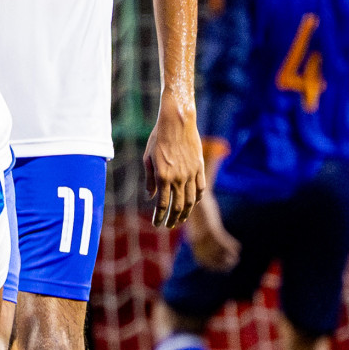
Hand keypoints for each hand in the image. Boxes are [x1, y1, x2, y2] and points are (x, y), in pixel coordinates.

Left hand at [142, 98, 204, 227]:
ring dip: (186, 213)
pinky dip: (197, 198)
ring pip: (191, 200)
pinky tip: (193, 203)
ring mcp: (191, 173)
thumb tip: (150, 197)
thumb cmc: (157, 139)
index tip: (156, 225)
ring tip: (180, 220)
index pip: (161, 205)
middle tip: (168, 226)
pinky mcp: (199, 167)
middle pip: (178, 207)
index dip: (159, 218)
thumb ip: (150, 180)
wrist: (177, 122)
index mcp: (162, 177)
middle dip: (172, 219)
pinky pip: (200, 188)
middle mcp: (178, 178)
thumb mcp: (148, 159)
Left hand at [184, 197, 239, 272]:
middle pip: (210, 258)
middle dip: (221, 264)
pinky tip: (238, 247)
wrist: (194, 197)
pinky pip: (222, 241)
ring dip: (228, 256)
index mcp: (193, 240)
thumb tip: (200, 240)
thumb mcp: (196, 224)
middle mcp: (198, 239)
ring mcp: (204, 233)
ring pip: (217, 251)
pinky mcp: (211, 227)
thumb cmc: (196, 210)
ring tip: (236, 258)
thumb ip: (199, 233)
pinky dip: (230, 246)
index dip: (211, 265)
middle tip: (232, 264)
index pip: (201, 259)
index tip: (221, 269)